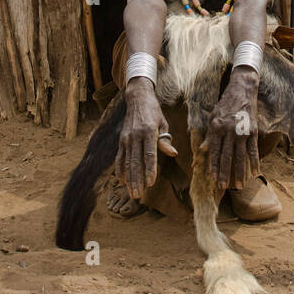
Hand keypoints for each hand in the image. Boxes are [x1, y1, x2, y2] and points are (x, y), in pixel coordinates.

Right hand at [115, 79, 176, 199]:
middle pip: (136, 161)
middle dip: (137, 180)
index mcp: (149, 131)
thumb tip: (173, 153)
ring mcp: (126, 138)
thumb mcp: (164, 123)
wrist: (138, 99)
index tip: (151, 183)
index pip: (149, 154)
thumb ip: (166, 140)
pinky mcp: (121, 140)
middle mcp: (135, 135)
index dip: (150, 169)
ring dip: (129, 179)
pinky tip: (122, 181)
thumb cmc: (154, 113)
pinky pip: (119, 158)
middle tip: (139, 195)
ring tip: (132, 193)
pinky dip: (120, 170)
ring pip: (127, 162)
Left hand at [202, 68, 259, 190]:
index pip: (214, 151)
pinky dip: (254, 161)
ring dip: (240, 172)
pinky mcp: (252, 130)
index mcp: (216, 128)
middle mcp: (228, 131)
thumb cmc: (225, 104)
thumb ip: (209, 135)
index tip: (213, 178)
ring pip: (240, 156)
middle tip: (223, 187)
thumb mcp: (213, 117)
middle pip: (226, 157)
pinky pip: (253, 149)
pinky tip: (255, 172)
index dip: (213, 166)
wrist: (242, 89)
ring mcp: (241, 131)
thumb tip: (203, 150)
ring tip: (240, 186)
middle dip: (224, 173)